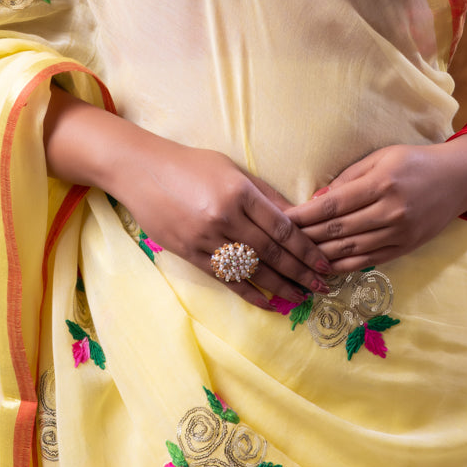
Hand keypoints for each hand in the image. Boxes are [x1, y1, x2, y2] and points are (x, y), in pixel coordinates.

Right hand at [110, 138, 332, 310]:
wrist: (141, 170)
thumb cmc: (191, 164)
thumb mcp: (232, 169)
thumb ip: (265, 194)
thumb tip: (298, 217)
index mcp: (239, 192)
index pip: (282, 227)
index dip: (306, 249)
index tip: (325, 262)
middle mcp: (224, 216)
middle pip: (271, 252)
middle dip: (301, 272)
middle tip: (323, 286)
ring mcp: (205, 238)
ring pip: (251, 269)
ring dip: (280, 286)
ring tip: (301, 297)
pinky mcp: (189, 253)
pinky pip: (225, 278)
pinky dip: (249, 292)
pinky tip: (268, 302)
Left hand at [286, 138, 466, 268]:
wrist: (456, 178)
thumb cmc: (413, 161)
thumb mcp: (381, 157)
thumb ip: (348, 178)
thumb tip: (316, 199)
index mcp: (382, 182)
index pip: (333, 204)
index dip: (305, 215)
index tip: (282, 219)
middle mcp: (391, 211)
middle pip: (339, 229)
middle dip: (306, 236)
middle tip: (281, 241)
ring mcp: (400, 232)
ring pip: (351, 249)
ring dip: (320, 255)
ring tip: (296, 257)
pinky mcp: (406, 247)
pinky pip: (368, 261)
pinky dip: (343, 266)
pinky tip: (323, 267)